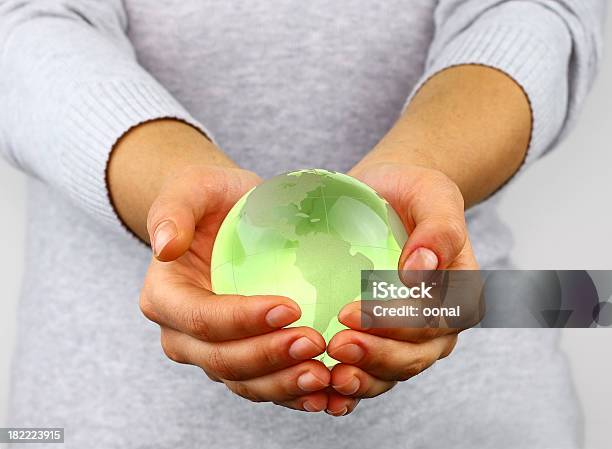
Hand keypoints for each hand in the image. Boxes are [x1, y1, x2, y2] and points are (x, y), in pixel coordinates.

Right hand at [139, 165, 330, 411]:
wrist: (228, 218)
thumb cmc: (211, 198)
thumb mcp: (193, 188)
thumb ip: (173, 211)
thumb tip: (165, 246)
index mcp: (164, 297)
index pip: (201, 318)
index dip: (242, 320)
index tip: (290, 307)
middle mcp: (182, 334)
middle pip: (222, 360)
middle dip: (269, 357)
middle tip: (316, 343)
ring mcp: (211, 352)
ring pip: (244, 383)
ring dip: (284, 384)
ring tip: (325, 375)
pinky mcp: (241, 360)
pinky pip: (264, 386)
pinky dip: (293, 394)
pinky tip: (326, 392)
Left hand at [323, 162, 478, 415]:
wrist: (389, 196)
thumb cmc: (413, 193)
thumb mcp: (433, 195)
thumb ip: (438, 230)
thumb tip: (422, 271)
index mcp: (460, 293)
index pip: (432, 321)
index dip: (394, 324)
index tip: (349, 314)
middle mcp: (440, 323)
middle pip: (414, 355)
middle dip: (375, 357)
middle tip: (335, 346)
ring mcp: (412, 338)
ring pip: (393, 372)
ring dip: (363, 378)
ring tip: (329, 375)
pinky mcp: (384, 341)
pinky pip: (374, 372)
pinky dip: (353, 385)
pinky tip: (327, 388)